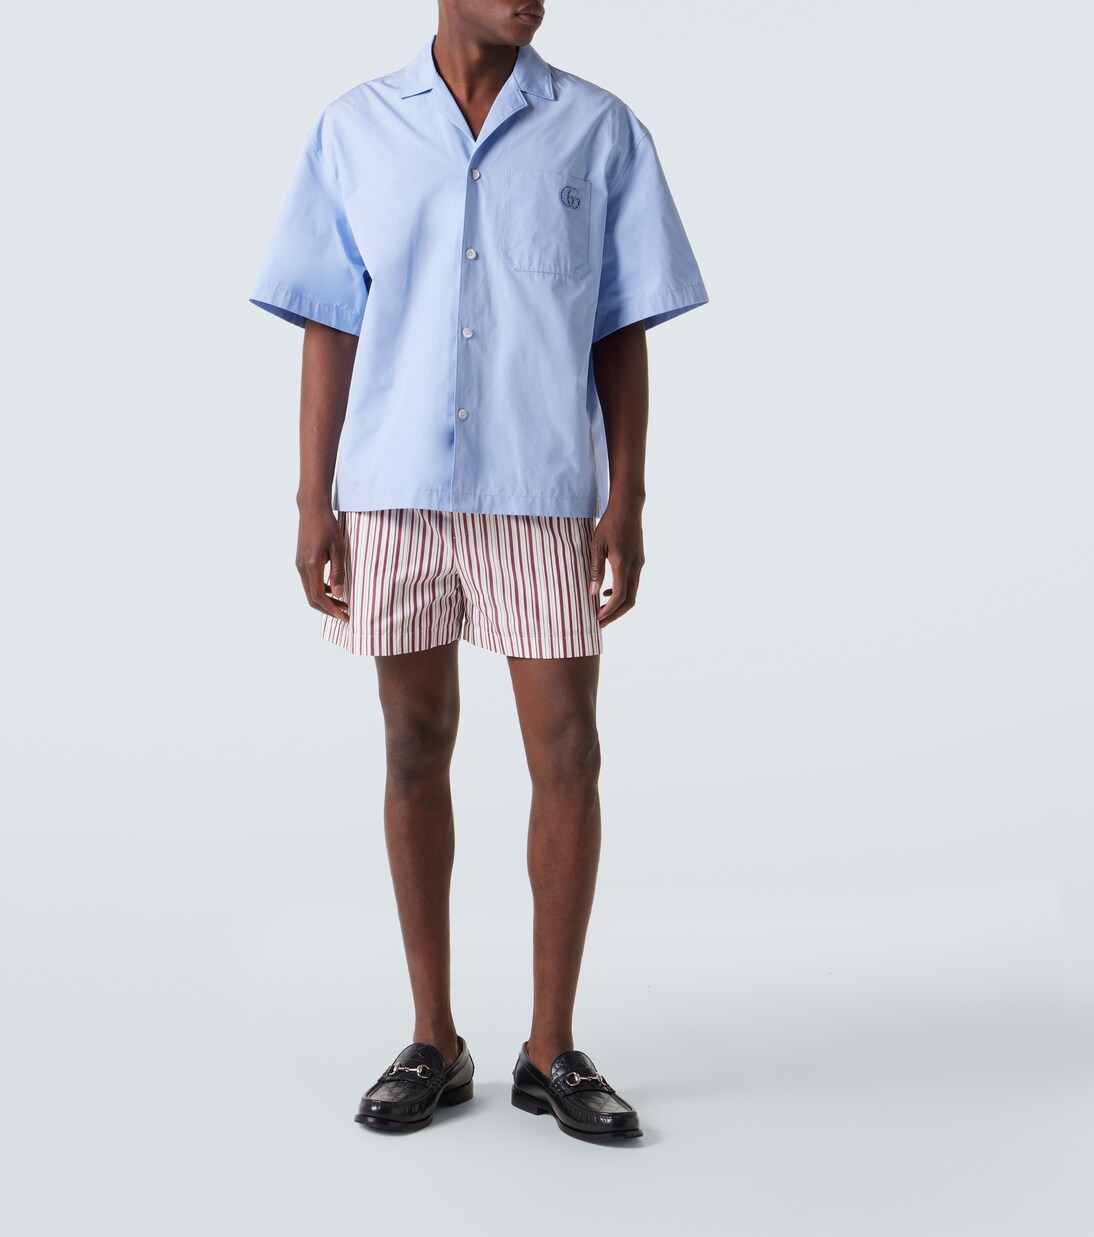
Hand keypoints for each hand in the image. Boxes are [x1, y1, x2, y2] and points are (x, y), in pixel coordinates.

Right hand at [296, 506, 348, 621]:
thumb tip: (340, 595)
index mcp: (311, 566)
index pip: (319, 596)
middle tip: (346, 614)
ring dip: (325, 601)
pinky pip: (309, 583)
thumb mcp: (338, 549)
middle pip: (312, 599)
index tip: (345, 616)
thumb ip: (338, 572)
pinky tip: (335, 589)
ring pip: (310, 592)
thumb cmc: (328, 526)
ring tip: (343, 603)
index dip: (332, 609)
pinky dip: (321, 591)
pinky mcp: (300, 562)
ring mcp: (299, 565)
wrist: (312, 509)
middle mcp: (301, 568)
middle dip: (329, 609)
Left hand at [588, 500, 644, 625]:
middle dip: (615, 615)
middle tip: (600, 624)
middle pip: (629, 601)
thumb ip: (595, 569)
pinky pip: (632, 583)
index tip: (596, 619)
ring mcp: (639, 564)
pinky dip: (622, 593)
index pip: (619, 596)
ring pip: (632, 593)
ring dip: (618, 606)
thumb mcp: (596, 545)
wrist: (628, 507)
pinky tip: (607, 592)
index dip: (608, 611)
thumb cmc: (609, 524)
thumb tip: (592, 592)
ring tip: (602, 611)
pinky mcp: (638, 561)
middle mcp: (634, 567)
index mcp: (623, 564)